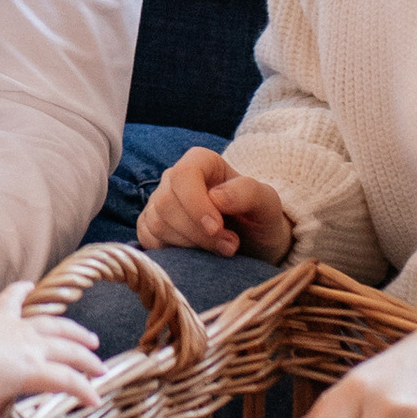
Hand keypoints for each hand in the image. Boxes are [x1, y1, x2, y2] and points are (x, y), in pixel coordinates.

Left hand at [0, 282, 102, 417]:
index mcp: (32, 370)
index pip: (67, 380)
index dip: (84, 391)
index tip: (96, 400)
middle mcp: (32, 345)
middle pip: (68, 351)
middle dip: (87, 360)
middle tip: (100, 367)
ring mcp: (17, 325)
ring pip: (53, 325)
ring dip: (73, 330)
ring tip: (88, 336)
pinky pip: (15, 298)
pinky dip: (23, 291)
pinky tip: (31, 284)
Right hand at [136, 147, 293, 263]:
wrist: (253, 244)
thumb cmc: (259, 218)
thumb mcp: (267, 203)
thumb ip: (247, 193)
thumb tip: (216, 197)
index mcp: (201, 162)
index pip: (183, 174)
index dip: (196, 204)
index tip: (217, 228)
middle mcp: (174, 179)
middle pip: (167, 202)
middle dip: (197, 231)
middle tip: (229, 245)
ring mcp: (159, 204)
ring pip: (157, 223)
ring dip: (189, 244)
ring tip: (220, 250)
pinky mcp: (151, 228)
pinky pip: (149, 240)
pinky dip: (173, 252)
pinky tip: (197, 254)